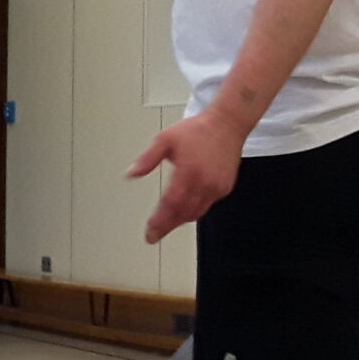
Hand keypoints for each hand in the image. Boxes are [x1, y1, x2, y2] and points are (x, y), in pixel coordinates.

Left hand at [129, 110, 247, 242]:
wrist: (227, 124)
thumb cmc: (197, 130)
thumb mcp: (165, 139)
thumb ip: (147, 159)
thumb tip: (131, 173)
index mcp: (188, 172)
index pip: (171, 205)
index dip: (160, 222)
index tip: (150, 233)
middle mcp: (205, 183)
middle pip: (183, 214)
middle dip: (167, 227)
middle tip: (153, 235)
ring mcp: (217, 187)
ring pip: (196, 213)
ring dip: (180, 221)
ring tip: (165, 226)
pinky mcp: (224, 188)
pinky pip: (207, 206)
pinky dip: (193, 211)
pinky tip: (183, 211)